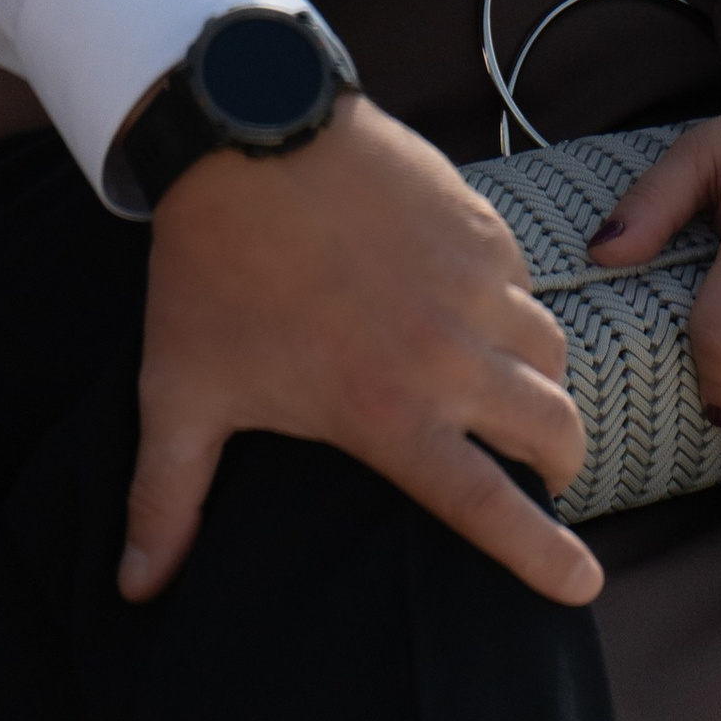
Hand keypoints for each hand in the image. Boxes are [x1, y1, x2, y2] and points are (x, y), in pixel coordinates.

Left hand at [124, 92, 598, 610]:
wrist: (248, 131)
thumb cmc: (211, 269)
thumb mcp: (180, 392)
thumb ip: (167, 499)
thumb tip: (136, 590)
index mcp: (388, 411)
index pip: (490, 505)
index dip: (543, 556)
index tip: (583, 587)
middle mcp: (449, 354)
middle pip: (553, 428)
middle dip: (559, 463)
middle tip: (541, 472)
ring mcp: (474, 281)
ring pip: (550, 353)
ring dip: (543, 384)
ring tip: (515, 393)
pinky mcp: (479, 221)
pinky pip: (525, 282)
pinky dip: (516, 309)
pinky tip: (480, 311)